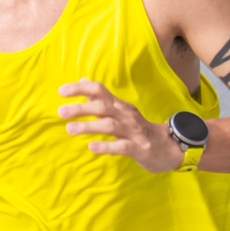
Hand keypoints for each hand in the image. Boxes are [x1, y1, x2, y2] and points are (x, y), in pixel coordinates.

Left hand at [59, 81, 182, 169]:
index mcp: (120, 106)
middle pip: (103, 107)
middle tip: (61, 112)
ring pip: (110, 125)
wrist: (168, 148)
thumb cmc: (138, 129)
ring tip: (70, 129)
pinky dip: (106, 146)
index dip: (81, 89)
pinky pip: (122, 146)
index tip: (62, 91)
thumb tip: (84, 81)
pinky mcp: (139, 149)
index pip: (100, 91)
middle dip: (81, 108)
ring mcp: (133, 132)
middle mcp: (126, 115)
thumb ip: (102, 98)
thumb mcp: (121, 111)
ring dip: (89, 126)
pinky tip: (92, 147)